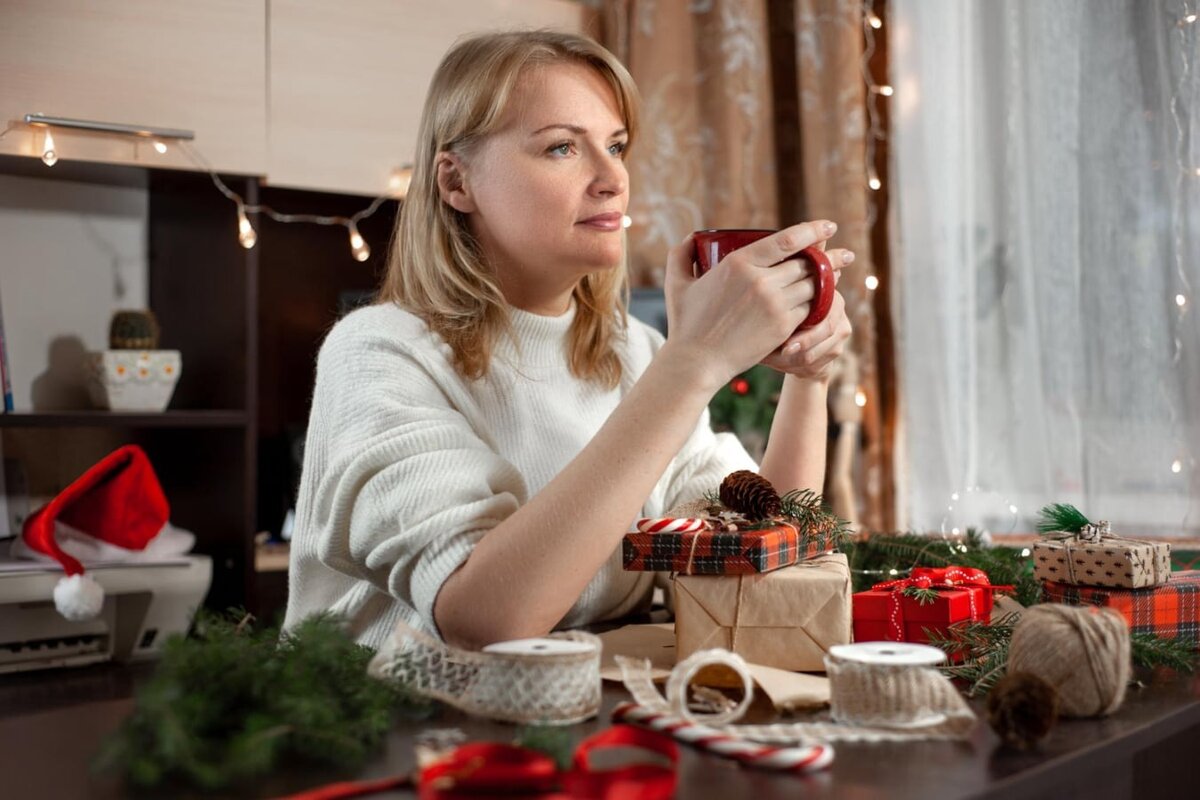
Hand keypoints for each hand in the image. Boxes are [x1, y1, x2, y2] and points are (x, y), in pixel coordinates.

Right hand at [661, 220, 838, 389]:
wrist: (697, 361)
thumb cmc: (685, 323)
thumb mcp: (677, 283)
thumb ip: (681, 255)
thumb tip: (692, 237)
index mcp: (739, 263)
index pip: (787, 239)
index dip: (813, 230)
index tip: (829, 226)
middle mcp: (761, 281)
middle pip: (807, 263)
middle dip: (831, 257)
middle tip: (844, 255)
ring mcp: (775, 305)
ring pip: (813, 286)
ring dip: (829, 280)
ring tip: (839, 275)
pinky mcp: (783, 327)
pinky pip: (811, 309)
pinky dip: (820, 303)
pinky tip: (827, 300)